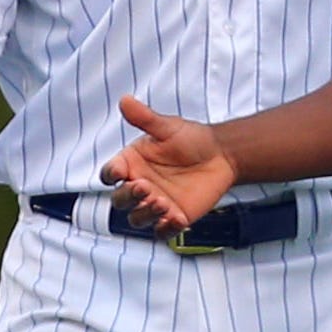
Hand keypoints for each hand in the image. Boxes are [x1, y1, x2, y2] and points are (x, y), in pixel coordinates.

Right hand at [100, 95, 236, 230]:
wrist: (221, 155)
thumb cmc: (191, 139)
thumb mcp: (168, 127)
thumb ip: (145, 118)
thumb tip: (125, 99)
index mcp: (131, 164)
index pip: (110, 174)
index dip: (111, 175)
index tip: (119, 171)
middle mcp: (139, 186)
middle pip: (120, 200)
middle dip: (128, 196)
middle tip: (145, 187)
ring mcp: (155, 204)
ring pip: (138, 218)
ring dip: (145, 213)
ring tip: (161, 202)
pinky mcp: (174, 217)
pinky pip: (162, 231)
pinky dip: (166, 229)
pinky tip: (176, 219)